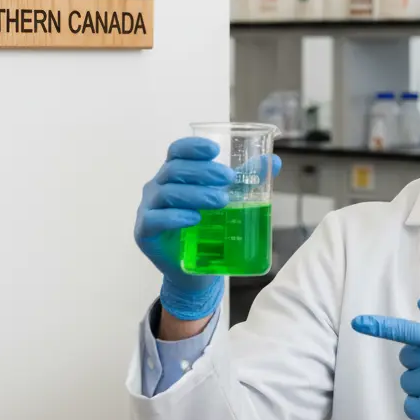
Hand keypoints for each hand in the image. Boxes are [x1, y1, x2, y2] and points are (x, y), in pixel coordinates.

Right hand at [134, 137, 280, 320]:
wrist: (195, 272)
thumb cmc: (207, 229)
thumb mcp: (227, 200)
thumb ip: (245, 179)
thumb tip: (274, 161)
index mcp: (175, 174)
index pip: (177, 152)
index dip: (192, 147)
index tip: (215, 150)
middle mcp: (157, 187)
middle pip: (174, 170)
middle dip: (203, 171)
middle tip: (228, 179)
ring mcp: (149, 209)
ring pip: (166, 193)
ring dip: (195, 194)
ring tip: (221, 200)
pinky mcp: (145, 232)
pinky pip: (155, 219)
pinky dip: (175, 217)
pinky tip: (194, 219)